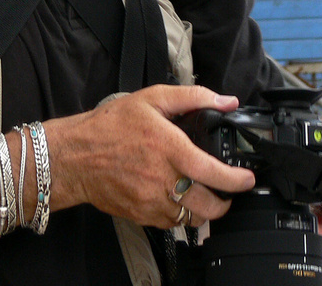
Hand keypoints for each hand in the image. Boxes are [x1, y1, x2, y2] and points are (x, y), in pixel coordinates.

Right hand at [43, 85, 255, 228]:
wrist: (74, 156)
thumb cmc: (109, 126)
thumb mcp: (150, 99)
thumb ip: (191, 97)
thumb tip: (225, 101)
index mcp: (168, 148)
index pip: (213, 172)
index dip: (237, 180)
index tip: (246, 179)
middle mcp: (162, 178)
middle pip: (208, 206)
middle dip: (225, 203)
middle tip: (226, 193)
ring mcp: (151, 201)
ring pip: (191, 219)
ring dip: (202, 210)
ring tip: (200, 197)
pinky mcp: (141, 215)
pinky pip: (170, 224)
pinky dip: (178, 215)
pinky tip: (174, 199)